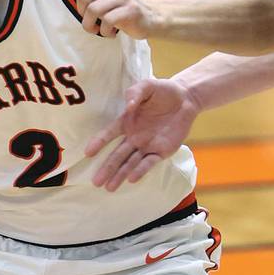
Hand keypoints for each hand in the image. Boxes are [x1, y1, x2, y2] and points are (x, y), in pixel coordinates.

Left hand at [66, 0, 155, 39]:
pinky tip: (111, 32)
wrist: (149, 17)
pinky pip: (107, 21)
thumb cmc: (119, 9)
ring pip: (92, 10)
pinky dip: (104, 31)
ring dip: (91, 26)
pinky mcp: (131, 10)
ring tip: (98, 29)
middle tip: (91, 20)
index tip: (81, 2)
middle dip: (82, 14)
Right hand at [84, 78, 198, 190]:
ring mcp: (147, 146)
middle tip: (95, 182)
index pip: (109, 134)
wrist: (186, 98)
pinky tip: (131, 179)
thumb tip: (128, 107)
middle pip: (117, 155)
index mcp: (126, 122)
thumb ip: (135, 94)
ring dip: (120, 175)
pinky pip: (149, 162)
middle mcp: (133, 137)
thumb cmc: (163, 91)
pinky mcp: (161, 151)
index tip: (87, 153)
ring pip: (130, 163)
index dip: (98, 143)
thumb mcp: (147, 86)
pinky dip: (140, 170)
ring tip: (109, 188)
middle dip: (107, 168)